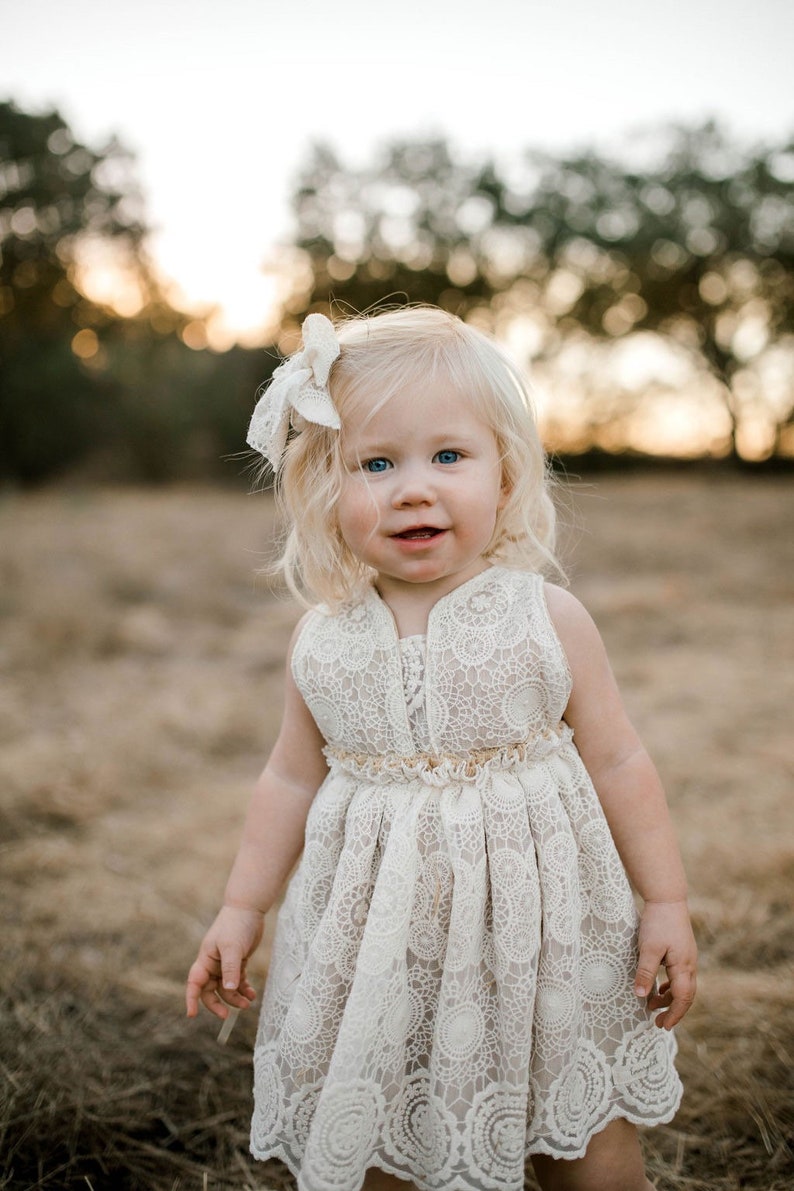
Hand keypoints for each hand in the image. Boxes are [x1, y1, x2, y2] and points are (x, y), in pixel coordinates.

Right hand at [185, 905, 264, 1019]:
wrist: (249, 909)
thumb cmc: (236, 925)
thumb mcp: (232, 947)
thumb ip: (230, 969)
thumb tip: (228, 990)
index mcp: (205, 959)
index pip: (194, 982)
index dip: (191, 999)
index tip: (191, 1015)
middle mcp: (213, 963)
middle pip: (209, 990)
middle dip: (218, 1004)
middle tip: (228, 1015)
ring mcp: (225, 963)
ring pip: (226, 988)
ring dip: (235, 998)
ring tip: (249, 1003)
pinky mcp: (238, 961)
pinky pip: (237, 981)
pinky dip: (243, 989)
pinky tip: (252, 994)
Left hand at [634, 899, 696, 1029]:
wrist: (667, 899)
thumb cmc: (658, 923)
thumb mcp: (649, 949)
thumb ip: (646, 973)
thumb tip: (641, 996)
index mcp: (683, 966)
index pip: (683, 998)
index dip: (674, 1014)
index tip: (663, 1026)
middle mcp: (689, 964)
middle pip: (686, 995)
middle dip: (673, 1010)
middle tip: (658, 1022)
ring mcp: (687, 957)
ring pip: (683, 985)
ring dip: (670, 997)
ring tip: (653, 1004)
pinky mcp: (682, 950)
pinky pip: (679, 975)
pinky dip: (670, 985)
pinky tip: (660, 986)